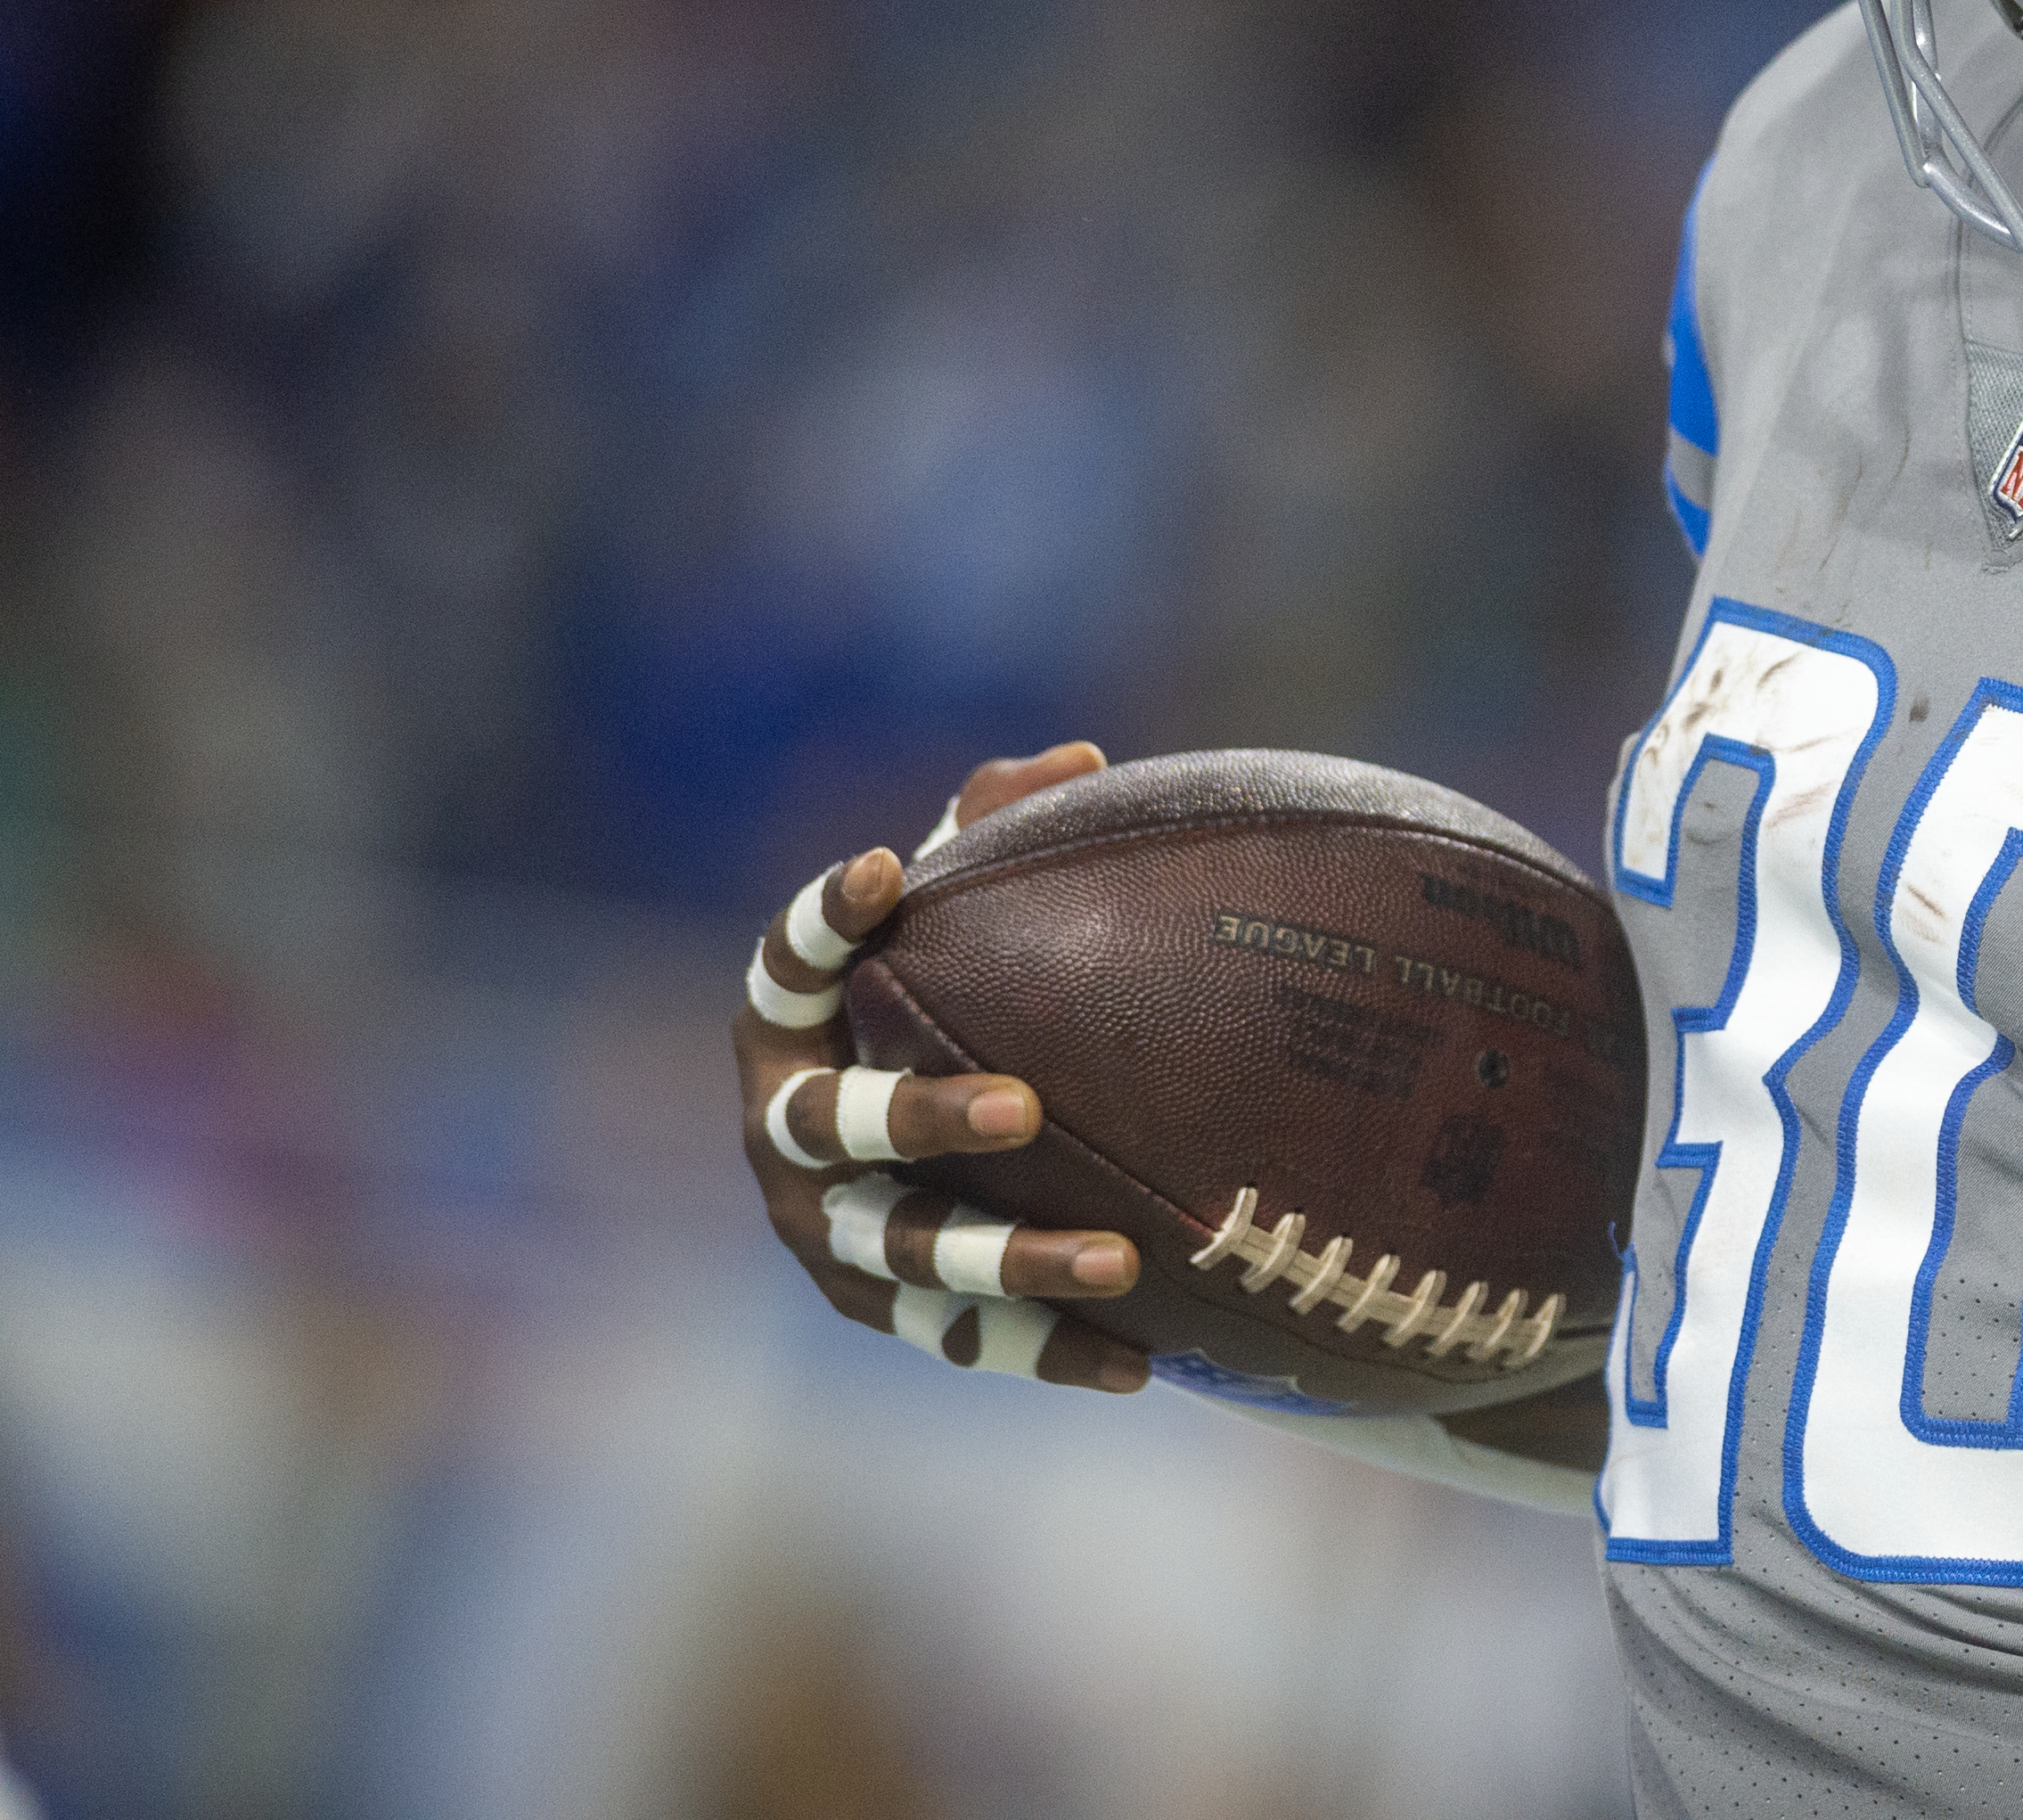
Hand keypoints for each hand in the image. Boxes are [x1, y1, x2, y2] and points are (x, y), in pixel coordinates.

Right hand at [736, 743, 1148, 1389]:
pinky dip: (1043, 1350)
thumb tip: (1088, 761)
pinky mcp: (876, 1306)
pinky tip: (1139, 1363)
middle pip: (835, 1129)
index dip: (819, 917)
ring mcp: (823, 1229)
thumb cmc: (937, 985)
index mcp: (787, 1023)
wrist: (912, 1138)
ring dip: (1006, 1261)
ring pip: (902, 1254)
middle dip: (921, 1118)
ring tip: (1121, 1260)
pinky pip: (955, 1340)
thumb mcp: (954, 909)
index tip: (884, 868)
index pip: (784, 963)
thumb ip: (996, 830)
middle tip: (1023, 1106)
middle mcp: (782, 1130)